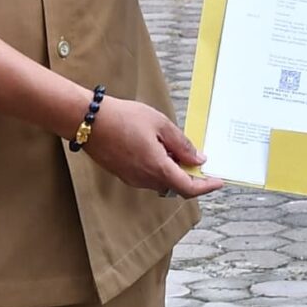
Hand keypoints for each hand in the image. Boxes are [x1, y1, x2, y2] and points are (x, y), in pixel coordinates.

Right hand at [86, 98, 222, 197]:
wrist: (89, 120)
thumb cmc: (123, 118)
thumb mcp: (160, 124)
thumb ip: (181, 144)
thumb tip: (198, 159)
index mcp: (158, 168)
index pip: (189, 188)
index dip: (206, 186)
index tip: (218, 181)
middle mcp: (145, 179)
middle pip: (176, 185)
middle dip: (189, 174)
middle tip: (195, 155)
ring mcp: (133, 178)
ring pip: (161, 180)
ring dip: (172, 169)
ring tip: (171, 145)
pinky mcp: (123, 174)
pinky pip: (147, 176)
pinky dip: (158, 167)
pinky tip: (155, 147)